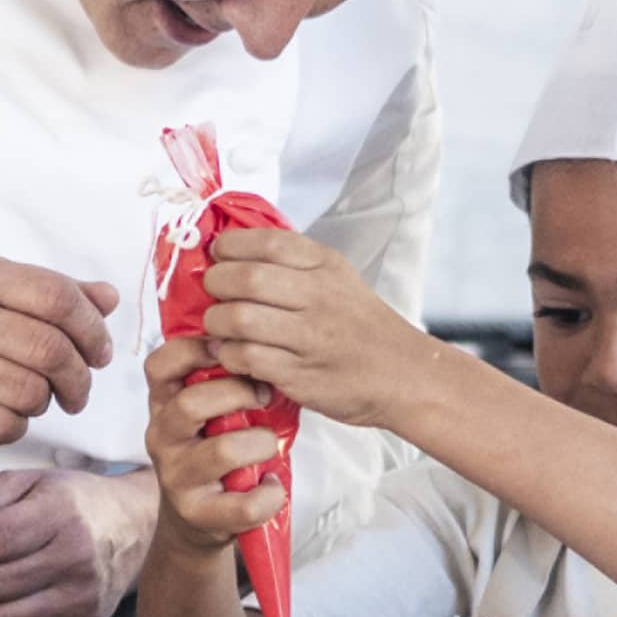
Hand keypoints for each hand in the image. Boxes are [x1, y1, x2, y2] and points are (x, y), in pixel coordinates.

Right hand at [0, 253, 117, 446]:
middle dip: (78, 377)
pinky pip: (3, 425)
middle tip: (77, 390)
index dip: (91, 328)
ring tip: (34, 398)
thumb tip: (108, 297)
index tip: (100, 352)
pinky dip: (17, 425)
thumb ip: (50, 292)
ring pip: (31, 391)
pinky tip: (4, 414)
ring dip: (45, 402)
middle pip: (50, 349)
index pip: (57, 296)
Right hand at [144, 338, 284, 552]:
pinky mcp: (197, 513)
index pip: (160, 364)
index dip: (194, 349)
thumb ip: (222, 378)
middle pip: (191, 403)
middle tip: (264, 397)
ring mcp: (176, 476)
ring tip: (269, 445)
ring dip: (260, 443)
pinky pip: (243, 504)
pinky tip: (271, 485)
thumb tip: (263, 341)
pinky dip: (269, 493)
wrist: (195, 518)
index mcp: (163, 403)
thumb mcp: (207, 410)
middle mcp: (162, 436)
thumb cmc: (213, 449)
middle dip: (238, 393)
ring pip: (222, 450)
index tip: (229, 348)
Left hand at [200, 229, 426, 426]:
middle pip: (246, 278)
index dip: (230, 245)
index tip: (218, 255)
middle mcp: (319, 296)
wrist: (403, 375)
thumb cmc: (361, 326)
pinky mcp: (301, 374)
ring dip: (217, 322)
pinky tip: (233, 354)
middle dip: (215, 283)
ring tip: (220, 326)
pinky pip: (246, 358)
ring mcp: (310, 337)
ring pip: (240, 319)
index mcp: (325, 265)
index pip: (267, 241)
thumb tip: (232, 250)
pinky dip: (229, 355)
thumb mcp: (338, 278)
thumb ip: (292, 263)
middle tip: (213, 292)